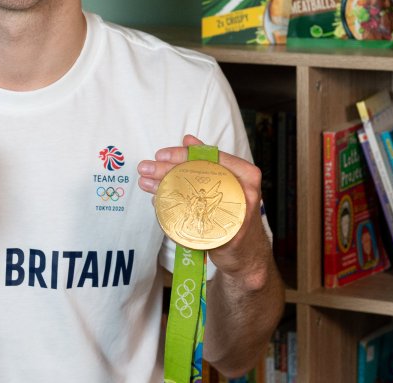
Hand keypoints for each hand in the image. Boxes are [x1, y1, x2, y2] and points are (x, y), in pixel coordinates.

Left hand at [137, 135, 272, 283]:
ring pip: (193, 198)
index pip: (210, 158)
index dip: (182, 155)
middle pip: (198, 177)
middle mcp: (245, 191)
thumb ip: (208, 161)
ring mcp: (237, 214)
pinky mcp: (225, 234)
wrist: (247, 253)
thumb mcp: (227, 182)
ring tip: (145, 184)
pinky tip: (157, 205)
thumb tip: (188, 139)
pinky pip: (194, 220)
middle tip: (145, 169)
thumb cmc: (235, 213)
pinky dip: (172, 212)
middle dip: (166, 171)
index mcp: (245, 174)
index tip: (160, 155)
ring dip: (164, 189)